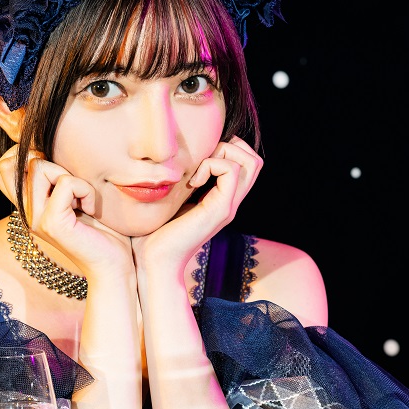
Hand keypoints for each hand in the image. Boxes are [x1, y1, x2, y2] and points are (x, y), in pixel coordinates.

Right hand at [0, 147, 133, 280]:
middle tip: (71, 188)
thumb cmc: (100, 230)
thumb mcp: (73, 195)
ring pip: (38, 168)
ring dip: (69, 176)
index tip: (56, 174)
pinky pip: (66, 183)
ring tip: (80, 200)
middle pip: (17, 162)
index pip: (0, 169)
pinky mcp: (52, 224)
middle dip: (50, 164)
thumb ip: (55, 178)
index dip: (24, 157)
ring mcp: (35, 219)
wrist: (113, 265)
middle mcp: (25, 213)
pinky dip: (85, 190)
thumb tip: (44, 149)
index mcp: (27, 206)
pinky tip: (89, 209)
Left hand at [131, 136, 262, 271]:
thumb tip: (168, 163)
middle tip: (203, 161)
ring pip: (251, 162)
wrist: (154, 262)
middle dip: (230, 146)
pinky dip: (211, 166)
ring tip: (199, 171)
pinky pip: (230, 171)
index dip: (226, 150)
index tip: (197, 163)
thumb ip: (179, 183)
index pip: (245, 165)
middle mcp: (229, 202)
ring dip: (222, 153)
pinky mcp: (220, 210)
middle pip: (255, 161)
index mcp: (220, 200)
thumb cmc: (153, 234)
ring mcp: (228, 206)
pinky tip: (192, 183)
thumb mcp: (169, 201)